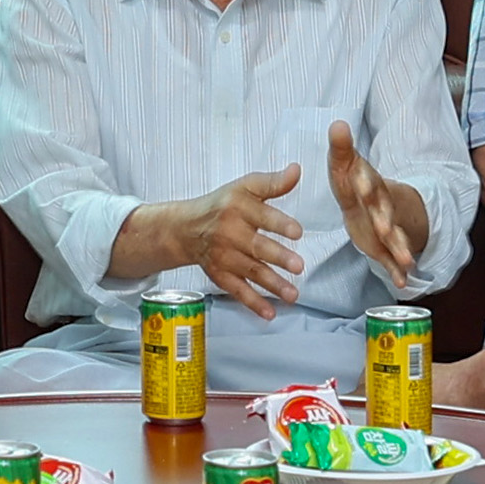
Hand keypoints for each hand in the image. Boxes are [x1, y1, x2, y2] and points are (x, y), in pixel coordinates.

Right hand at [188, 168, 305, 317]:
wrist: (186, 228)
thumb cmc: (222, 205)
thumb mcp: (245, 187)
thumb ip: (273, 182)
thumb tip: (297, 171)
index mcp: (238, 208)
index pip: (262, 216)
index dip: (280, 224)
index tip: (297, 232)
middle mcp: (230, 233)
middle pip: (256, 247)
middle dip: (278, 257)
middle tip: (298, 266)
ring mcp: (224, 257)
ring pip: (251, 271)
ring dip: (273, 285)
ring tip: (292, 294)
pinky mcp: (221, 275)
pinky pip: (238, 291)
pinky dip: (253, 303)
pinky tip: (270, 312)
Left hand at [326, 121, 430, 284]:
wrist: (377, 201)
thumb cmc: (355, 182)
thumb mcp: (345, 165)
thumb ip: (341, 148)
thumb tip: (337, 123)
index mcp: (367, 187)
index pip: (367, 183)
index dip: (365, 184)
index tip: (362, 186)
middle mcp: (380, 207)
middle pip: (384, 213)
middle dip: (385, 220)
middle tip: (384, 228)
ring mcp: (386, 228)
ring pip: (395, 238)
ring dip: (400, 249)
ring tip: (407, 261)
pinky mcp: (384, 247)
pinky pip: (392, 260)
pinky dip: (397, 272)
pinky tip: (402, 282)